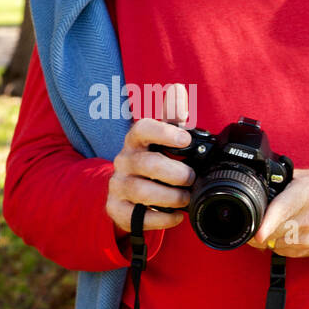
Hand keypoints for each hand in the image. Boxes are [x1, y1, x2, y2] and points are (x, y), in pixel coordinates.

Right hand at [105, 82, 195, 235]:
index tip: (185, 139)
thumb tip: (176, 89)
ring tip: (186, 198)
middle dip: (174, 172)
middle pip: (146, 164)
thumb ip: (171, 116)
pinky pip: (137, 217)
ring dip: (170, 197)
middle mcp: (123, 161)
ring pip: (142, 191)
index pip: (142, 129)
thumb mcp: (160, 139)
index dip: (164, 132)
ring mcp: (118, 186)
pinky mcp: (117, 209)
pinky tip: (175, 216)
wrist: (127, 192)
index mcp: (135, 141)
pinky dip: (161, 219)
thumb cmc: (150, 161)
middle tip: (191, 178)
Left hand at [247, 168, 308, 257]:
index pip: (283, 210)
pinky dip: (276, 242)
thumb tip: (254, 185)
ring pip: (273, 242)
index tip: (257, 234)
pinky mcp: (308, 250)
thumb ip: (278, 181)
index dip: (268, 223)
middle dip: (258, 226)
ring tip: (278, 221)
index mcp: (305, 194)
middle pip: (272, 230)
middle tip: (254, 218)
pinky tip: (285, 230)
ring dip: (267, 235)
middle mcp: (307, 218)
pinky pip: (280, 250)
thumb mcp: (302, 177)